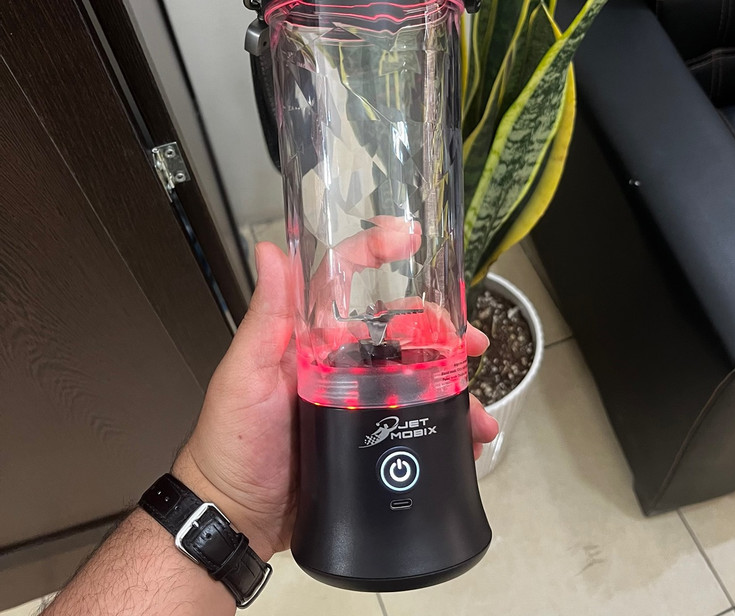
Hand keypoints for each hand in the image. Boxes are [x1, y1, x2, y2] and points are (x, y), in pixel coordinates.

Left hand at [173, 235, 497, 561]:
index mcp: (312, 337)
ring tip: (479, 411)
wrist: (238, 518)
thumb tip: (268, 250)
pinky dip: (446, 431)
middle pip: (399, 331)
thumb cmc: (233, 442)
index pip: (346, 281)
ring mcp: (359, 401)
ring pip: (417, 379)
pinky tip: (467, 440)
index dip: (377, 253)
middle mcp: (341, 362)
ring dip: (454, 387)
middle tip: (472, 340)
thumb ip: (266, 317)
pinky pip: (416, 425)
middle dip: (442, 330)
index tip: (408, 238)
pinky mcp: (371, 439)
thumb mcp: (246, 375)